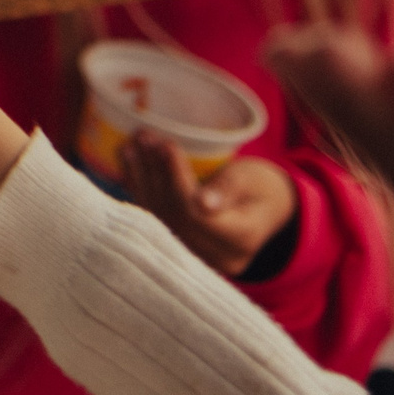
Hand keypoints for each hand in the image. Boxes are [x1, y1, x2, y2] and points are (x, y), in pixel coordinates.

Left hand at [119, 139, 298, 276]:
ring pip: (161, 219)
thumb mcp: (250, 179)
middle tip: (143, 137)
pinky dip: (142, 192)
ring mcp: (199, 257)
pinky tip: (130, 166)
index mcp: (242, 239)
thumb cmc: (260, 186)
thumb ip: (226, 189)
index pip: (199, 214)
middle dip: (156, 175)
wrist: (263, 208)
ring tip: (130, 147)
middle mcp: (219, 256)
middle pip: (177, 217)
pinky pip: (157, 221)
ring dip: (142, 181)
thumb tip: (202, 204)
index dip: (179, 180)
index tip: (167, 146)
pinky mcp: (183, 249)